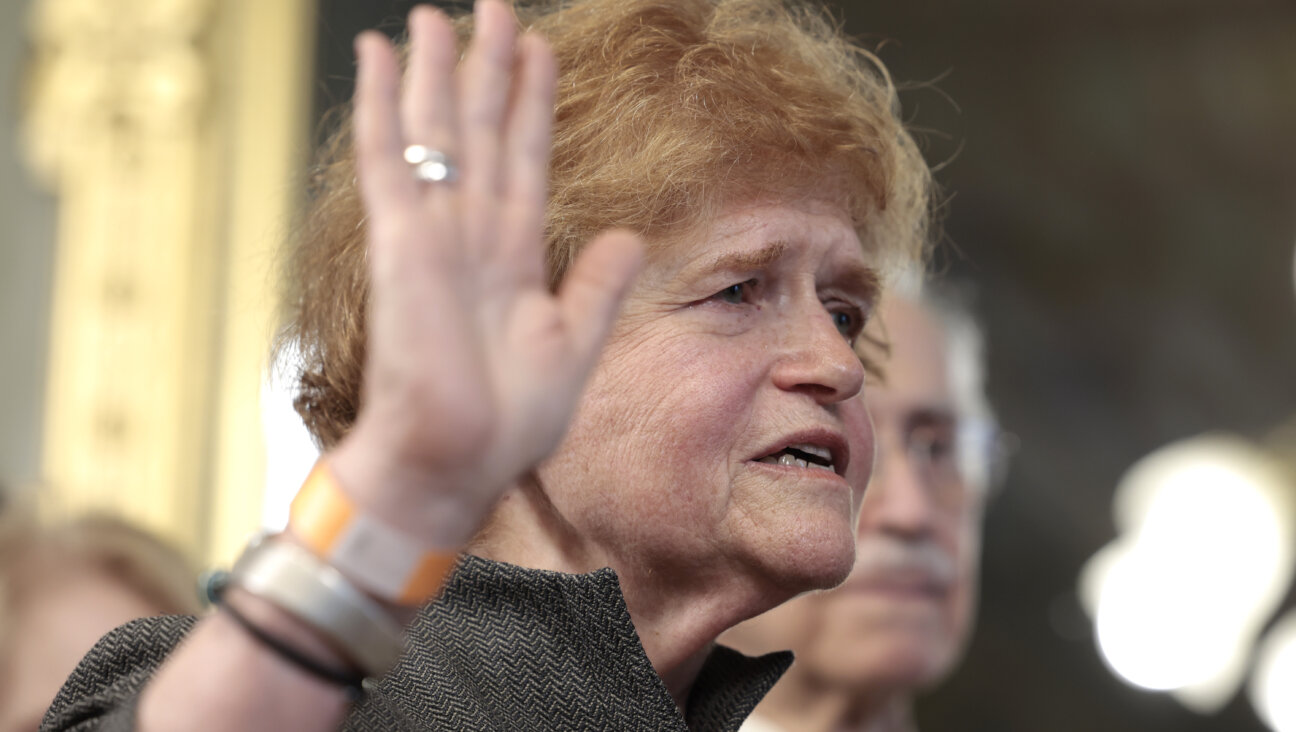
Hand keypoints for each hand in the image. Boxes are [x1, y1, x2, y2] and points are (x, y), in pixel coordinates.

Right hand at [329, 2, 641, 545]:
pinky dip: (386, 104)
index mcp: (513, 256)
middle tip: (495, 7)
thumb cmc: (507, 423)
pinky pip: (390, 158)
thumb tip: (629, 235)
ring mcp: (432, 233)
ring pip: (437, 130)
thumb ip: (597, 286)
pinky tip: (383, 54)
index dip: (533, 103)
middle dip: (489, 67)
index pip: (526, 159)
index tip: (540, 49)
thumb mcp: (572, 345)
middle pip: (483, 131)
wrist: (456, 464)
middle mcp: (472, 234)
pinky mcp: (400, 243)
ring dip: (438, 70)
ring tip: (439, 15)